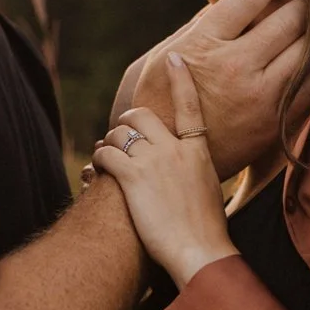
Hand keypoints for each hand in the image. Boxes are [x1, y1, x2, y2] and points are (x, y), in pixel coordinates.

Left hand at [94, 54, 237, 288]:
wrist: (201, 252)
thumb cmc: (207, 234)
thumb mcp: (211, 195)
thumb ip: (197, 177)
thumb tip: (190, 181)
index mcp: (199, 153)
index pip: (190, 106)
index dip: (181, 79)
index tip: (174, 58)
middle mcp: (176, 151)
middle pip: (141, 116)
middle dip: (125, 123)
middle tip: (119, 137)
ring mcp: (155, 162)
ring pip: (120, 133)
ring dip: (108, 143)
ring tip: (107, 159)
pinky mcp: (134, 178)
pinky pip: (107, 154)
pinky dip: (99, 160)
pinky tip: (98, 171)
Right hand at [130, 0, 309, 180]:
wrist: (166, 161)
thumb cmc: (162, 102)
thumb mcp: (166, 55)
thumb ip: (201, 25)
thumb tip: (235, 0)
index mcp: (206, 44)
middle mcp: (237, 67)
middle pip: (291, 17)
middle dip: (300, 1)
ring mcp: (261, 95)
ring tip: (308, 25)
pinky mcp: (276, 120)